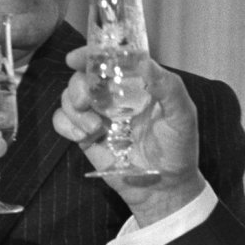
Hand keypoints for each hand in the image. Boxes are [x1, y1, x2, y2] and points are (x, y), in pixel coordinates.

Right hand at [53, 47, 204, 225]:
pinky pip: (62, 121)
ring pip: (69, 98)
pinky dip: (67, 126)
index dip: (90, 54)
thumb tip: (145, 62)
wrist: (166, 189)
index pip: (109, 60)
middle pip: (82, 77)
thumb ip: (168, 87)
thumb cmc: (179, 149)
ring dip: (74, 110)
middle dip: (78, 86)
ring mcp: (98, 116)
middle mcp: (114, 97)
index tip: (76, 58)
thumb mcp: (182, 115)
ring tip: (95, 130)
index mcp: (136, 85)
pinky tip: (85, 138)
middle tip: (86, 102)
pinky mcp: (86, 137)